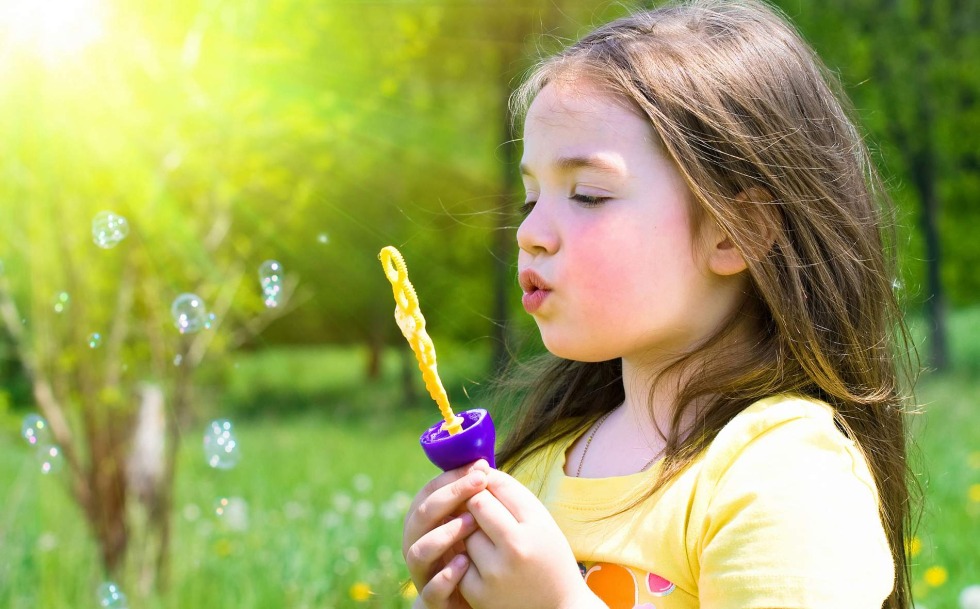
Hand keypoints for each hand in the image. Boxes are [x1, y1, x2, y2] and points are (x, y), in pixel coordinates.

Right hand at [403, 460, 490, 608]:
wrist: (474, 601)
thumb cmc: (474, 555)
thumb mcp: (471, 524)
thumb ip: (471, 500)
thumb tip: (483, 462)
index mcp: (425, 523)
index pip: (429, 492)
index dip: (451, 477)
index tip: (479, 467)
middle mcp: (417, 544)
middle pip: (421, 516)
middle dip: (449, 497)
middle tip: (479, 484)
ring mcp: (422, 573)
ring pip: (418, 551)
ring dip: (444, 534)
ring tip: (472, 522)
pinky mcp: (432, 601)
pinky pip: (431, 590)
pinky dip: (446, 576)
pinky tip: (466, 563)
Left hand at [459, 469, 603, 608]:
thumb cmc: (548, 555)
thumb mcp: (541, 521)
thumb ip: (511, 493)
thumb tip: (477, 466)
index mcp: (536, 526)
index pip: (498, 486)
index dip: (488, 482)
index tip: (488, 486)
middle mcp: (516, 549)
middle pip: (477, 504)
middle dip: (476, 502)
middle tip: (483, 509)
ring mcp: (495, 573)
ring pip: (465, 531)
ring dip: (470, 530)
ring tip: (488, 540)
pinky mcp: (478, 593)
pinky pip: (459, 559)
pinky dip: (466, 558)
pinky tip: (482, 563)